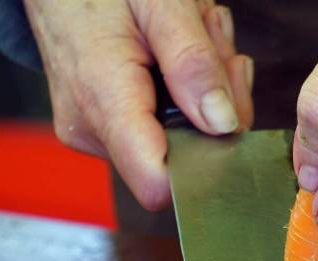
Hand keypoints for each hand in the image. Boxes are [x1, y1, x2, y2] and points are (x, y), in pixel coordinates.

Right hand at [23, 0, 253, 209]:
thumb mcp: (159, 1)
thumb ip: (194, 62)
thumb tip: (222, 123)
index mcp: (101, 100)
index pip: (158, 184)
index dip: (204, 164)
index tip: (226, 116)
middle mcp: (91, 128)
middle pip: (181, 155)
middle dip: (213, 101)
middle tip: (210, 40)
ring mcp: (94, 129)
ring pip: (179, 135)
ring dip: (202, 86)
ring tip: (190, 33)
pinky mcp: (102, 124)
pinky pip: (162, 122)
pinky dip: (183, 88)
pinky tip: (175, 49)